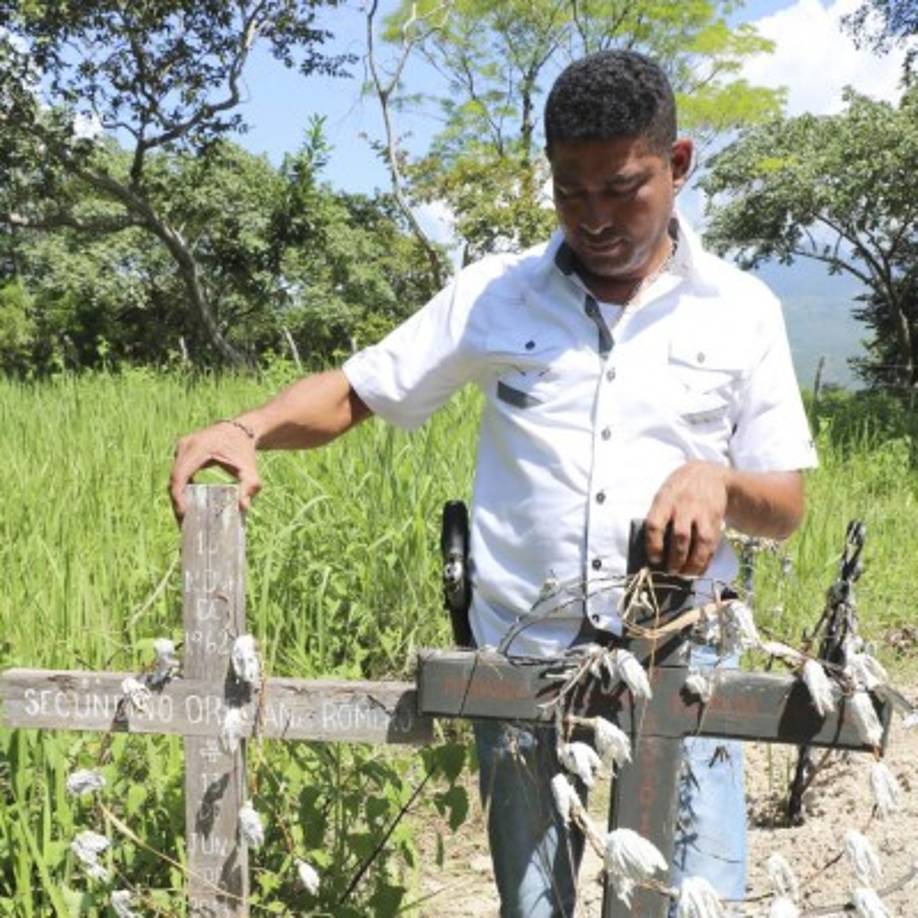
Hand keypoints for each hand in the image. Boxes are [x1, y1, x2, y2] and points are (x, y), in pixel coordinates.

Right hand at [169, 421, 260, 522]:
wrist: (241, 430)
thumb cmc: (244, 451)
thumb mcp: (250, 469)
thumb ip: (250, 487)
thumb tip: (244, 507)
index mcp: (198, 448)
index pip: (180, 474)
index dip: (178, 495)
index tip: (184, 514)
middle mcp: (185, 445)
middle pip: (174, 478)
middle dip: (177, 502)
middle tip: (183, 525)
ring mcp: (182, 447)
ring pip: (174, 477)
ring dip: (177, 497)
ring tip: (184, 520)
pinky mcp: (182, 451)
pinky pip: (178, 473)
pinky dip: (181, 489)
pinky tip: (186, 506)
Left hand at [644, 461, 729, 575]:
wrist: (710, 474)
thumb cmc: (679, 490)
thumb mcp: (664, 495)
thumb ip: (658, 517)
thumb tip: (651, 550)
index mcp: (664, 501)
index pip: (655, 525)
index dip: (654, 545)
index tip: (654, 560)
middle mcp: (683, 507)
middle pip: (680, 537)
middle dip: (676, 559)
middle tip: (671, 572)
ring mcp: (702, 514)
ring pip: (700, 542)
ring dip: (693, 563)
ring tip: (685, 575)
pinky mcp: (715, 520)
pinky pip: (712, 544)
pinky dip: (706, 560)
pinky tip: (698, 570)